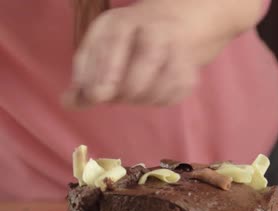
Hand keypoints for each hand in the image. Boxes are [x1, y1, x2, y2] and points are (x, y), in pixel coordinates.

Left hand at [63, 0, 262, 107]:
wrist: (170, 28)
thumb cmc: (125, 42)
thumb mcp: (99, 48)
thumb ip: (84, 76)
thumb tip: (69, 103)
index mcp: (125, 20)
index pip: (116, 40)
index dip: (106, 70)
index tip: (96, 96)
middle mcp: (156, 29)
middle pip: (148, 57)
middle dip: (127, 88)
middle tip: (112, 100)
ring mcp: (178, 49)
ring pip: (166, 78)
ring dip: (143, 98)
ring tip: (129, 97)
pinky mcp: (190, 70)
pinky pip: (176, 92)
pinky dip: (159, 101)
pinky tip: (148, 97)